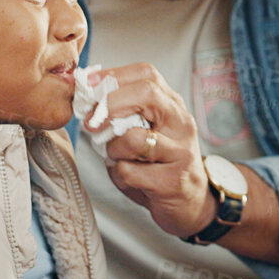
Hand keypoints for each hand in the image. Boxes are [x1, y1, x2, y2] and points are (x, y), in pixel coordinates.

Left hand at [89, 64, 214, 237]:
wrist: (191, 203)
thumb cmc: (160, 164)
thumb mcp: (148, 131)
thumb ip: (126, 114)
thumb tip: (88, 99)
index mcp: (172, 106)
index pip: (147, 74)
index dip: (113, 75)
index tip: (88, 84)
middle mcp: (181, 123)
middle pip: (146, 94)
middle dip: (110, 104)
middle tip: (90, 122)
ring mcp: (181, 151)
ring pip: (134, 138)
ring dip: (113, 149)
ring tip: (117, 158)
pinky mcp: (173, 180)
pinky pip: (130, 171)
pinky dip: (119, 175)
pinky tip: (129, 178)